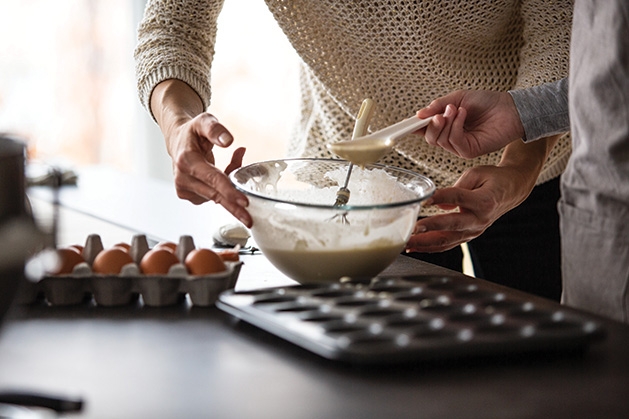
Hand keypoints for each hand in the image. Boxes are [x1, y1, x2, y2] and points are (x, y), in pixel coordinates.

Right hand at [150, 80, 251, 226]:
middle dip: (233, 206)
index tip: (243, 201)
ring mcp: (184, 189)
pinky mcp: (188, 196)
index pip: (212, 178)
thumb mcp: (204, 121)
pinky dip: (223, 190)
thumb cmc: (192, 133)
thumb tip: (229, 141)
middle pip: (214, 195)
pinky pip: (212, 196)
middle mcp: (183, 177)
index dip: (229, 190)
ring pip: (216, 196)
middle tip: (250, 219)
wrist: (177, 142)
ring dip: (230, 190)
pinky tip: (223, 178)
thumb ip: (215, 129)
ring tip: (232, 167)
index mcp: (186, 160)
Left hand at [405, 164, 532, 252]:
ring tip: (406, 242)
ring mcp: (474, 231)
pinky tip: (414, 247)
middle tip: (413, 228)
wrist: (511, 191)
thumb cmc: (493, 180)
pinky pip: (447, 244)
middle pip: (452, 225)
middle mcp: (479, 220)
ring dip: (425, 243)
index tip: (425, 199)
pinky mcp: (468, 236)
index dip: (441, 198)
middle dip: (430, 228)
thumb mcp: (476, 174)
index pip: (458, 198)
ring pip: (447, 240)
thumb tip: (439, 204)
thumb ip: (457, 187)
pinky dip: (429, 247)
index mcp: (484, 201)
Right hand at [416, 90, 524, 158]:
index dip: (414, 128)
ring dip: (447, 122)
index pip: (425, 130)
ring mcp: (459, 146)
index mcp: (446, 125)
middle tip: (440, 113)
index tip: (405, 124)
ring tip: (457, 109)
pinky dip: (456, 126)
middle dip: (432, 124)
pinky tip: (464, 115)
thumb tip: (419, 114)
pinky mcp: (469, 151)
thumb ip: (438, 106)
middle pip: (429, 138)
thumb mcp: (458, 98)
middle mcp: (450, 137)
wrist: (509, 108)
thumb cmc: (487, 102)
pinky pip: (453, 141)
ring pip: (440, 140)